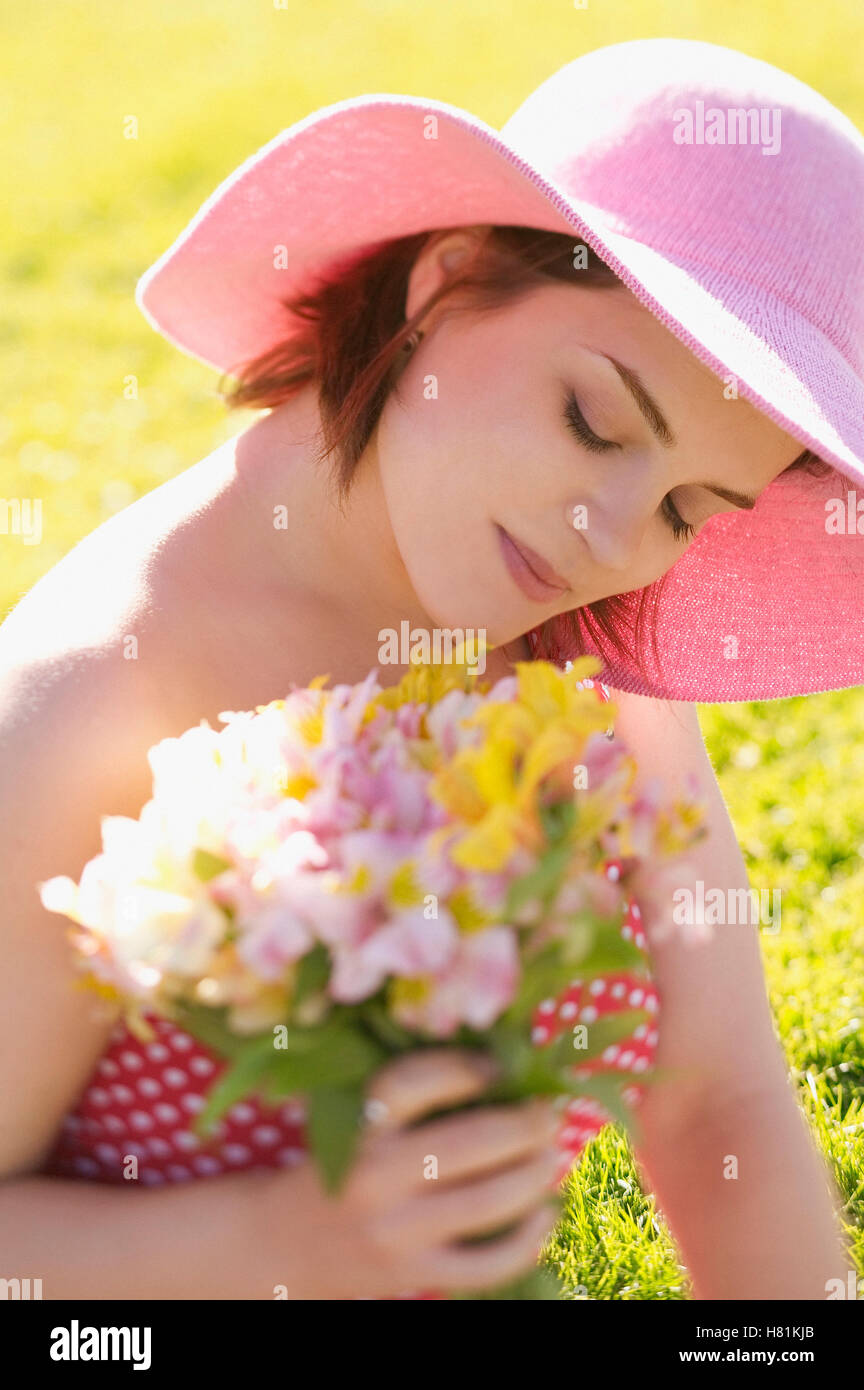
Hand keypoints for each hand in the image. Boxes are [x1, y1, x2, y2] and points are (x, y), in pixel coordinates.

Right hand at [255, 1049, 562, 1298]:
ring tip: (551, 1155)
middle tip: (545, 1112)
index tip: (498, 1064)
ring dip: (534, 1175)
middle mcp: (375, 1177)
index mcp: (357, 1128)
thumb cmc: (337, 1165)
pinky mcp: (412, 1273)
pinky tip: (547, 1215)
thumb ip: (412, 1099)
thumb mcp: (353, 1121)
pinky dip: (528, 1240)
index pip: (413, 1083)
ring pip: (486, 1202)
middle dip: (523, 1124)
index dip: (465, 1067)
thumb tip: (504, 1069)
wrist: (282, 1244)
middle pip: (467, 1144)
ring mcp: (395, 1232)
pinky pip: (485, 1264)